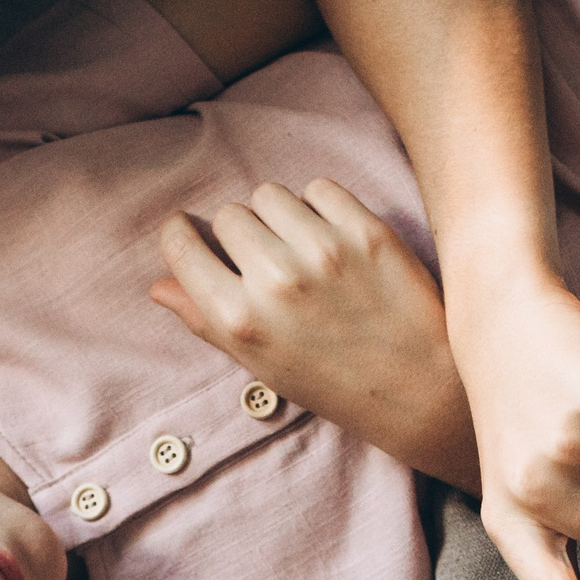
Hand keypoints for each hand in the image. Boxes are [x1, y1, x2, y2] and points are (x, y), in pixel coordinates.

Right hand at [152, 179, 480, 492]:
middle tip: (267, 262)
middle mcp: (275, 280)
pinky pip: (318, 189)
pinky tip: (334, 242)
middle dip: (240, 233)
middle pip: (229, 215)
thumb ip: (206, 321)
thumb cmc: (334, 384)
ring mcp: (322, 251)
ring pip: (270, 195)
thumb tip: (158, 286)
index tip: (194, 236)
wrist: (421, 390)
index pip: (182, 244)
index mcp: (239, 319)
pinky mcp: (365, 231)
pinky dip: (321, 208)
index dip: (183, 235)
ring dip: (279, 216)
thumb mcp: (261, 366)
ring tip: (302, 251)